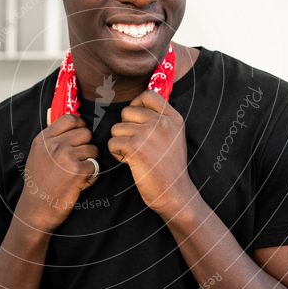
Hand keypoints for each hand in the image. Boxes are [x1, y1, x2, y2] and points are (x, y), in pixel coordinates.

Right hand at [16, 114, 98, 232]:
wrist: (36, 208)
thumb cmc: (38, 182)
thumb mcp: (38, 154)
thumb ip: (51, 137)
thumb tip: (64, 117)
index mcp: (44, 139)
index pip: (70, 118)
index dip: (79, 125)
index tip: (79, 135)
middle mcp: (55, 145)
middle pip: (85, 132)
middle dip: (86, 145)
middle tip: (79, 158)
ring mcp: (66, 157)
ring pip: (93, 149)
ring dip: (90, 161)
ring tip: (78, 172)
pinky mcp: (78, 171)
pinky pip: (95, 166)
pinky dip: (91, 175)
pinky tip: (81, 182)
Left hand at [108, 90, 192, 218]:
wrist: (175, 192)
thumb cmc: (170, 167)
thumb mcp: (174, 136)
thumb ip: (160, 119)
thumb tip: (136, 105)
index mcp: (173, 118)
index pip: (147, 95)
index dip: (135, 105)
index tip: (135, 121)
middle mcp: (162, 122)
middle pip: (126, 112)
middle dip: (125, 128)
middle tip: (135, 145)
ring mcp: (149, 134)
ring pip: (116, 128)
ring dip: (120, 142)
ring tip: (134, 155)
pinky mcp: (135, 148)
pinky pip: (113, 143)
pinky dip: (117, 153)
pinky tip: (130, 162)